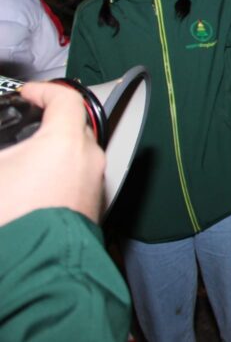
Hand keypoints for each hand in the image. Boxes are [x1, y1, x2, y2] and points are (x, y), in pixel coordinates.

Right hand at [0, 82, 104, 226]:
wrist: (37, 266)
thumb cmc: (15, 219)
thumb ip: (4, 150)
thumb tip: (6, 153)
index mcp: (67, 141)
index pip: (65, 99)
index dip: (43, 91)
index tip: (26, 94)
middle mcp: (89, 157)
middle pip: (73, 125)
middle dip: (48, 123)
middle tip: (23, 126)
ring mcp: (95, 181)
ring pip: (76, 153)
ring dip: (53, 150)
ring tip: (25, 162)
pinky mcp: (94, 202)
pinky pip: (79, 175)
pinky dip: (60, 171)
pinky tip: (36, 185)